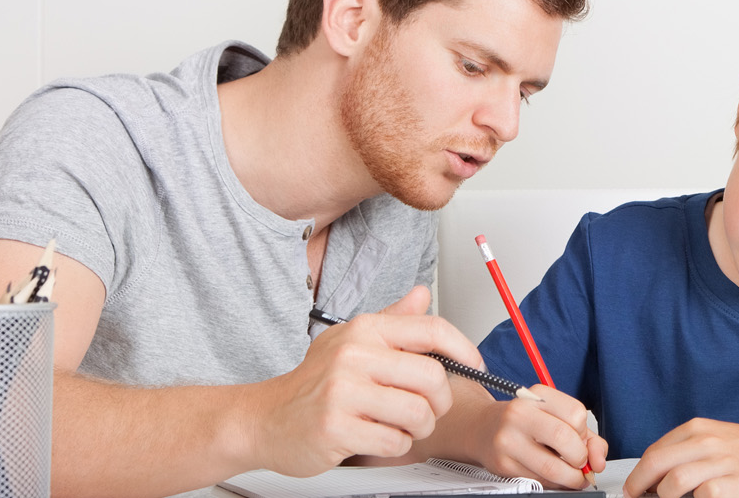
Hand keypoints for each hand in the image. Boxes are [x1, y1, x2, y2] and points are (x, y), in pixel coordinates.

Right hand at [242, 286, 480, 475]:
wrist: (263, 419)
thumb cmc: (314, 383)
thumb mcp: (350, 342)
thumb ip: (392, 320)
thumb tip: (422, 293)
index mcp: (364, 330)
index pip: (431, 330)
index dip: (464, 349)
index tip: (474, 366)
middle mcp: (354, 355)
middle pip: (433, 378)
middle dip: (440, 402)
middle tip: (428, 409)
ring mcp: (343, 392)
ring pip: (418, 414)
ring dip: (417, 428)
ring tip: (398, 425)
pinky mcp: (336, 428)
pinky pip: (394, 441)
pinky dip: (394, 445)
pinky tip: (375, 438)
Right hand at [455, 384, 605, 489]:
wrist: (482, 429)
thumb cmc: (525, 422)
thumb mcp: (555, 416)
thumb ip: (587, 437)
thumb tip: (598, 461)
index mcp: (537, 396)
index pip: (576, 414)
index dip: (584, 433)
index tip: (580, 439)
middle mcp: (519, 414)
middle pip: (566, 439)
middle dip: (581, 458)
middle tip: (579, 462)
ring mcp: (508, 440)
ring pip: (553, 467)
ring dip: (571, 478)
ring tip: (573, 475)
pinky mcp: (503, 464)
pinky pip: (538, 480)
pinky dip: (553, 483)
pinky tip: (552, 476)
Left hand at [623, 418, 738, 497]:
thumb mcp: (716, 438)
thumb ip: (687, 451)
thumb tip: (655, 475)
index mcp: (698, 429)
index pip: (654, 452)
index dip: (638, 474)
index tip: (633, 488)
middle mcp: (707, 442)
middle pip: (656, 464)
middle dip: (638, 486)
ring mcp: (722, 463)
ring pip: (674, 482)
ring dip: (665, 497)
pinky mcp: (737, 483)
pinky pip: (704, 496)